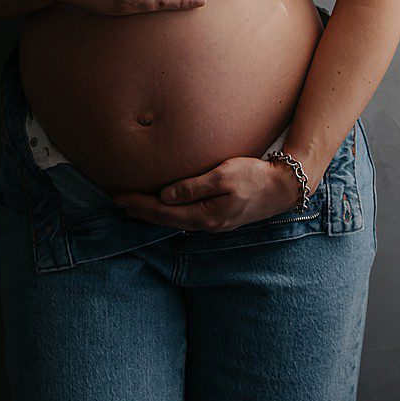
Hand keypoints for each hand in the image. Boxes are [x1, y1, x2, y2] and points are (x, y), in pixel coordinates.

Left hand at [111, 156, 304, 230]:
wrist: (281, 189)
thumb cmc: (255, 177)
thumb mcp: (225, 175)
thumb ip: (194, 186)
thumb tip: (165, 196)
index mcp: (204, 216)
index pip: (162, 212)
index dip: (139, 204)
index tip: (119, 196)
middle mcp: (204, 225)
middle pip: (164, 220)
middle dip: (140, 211)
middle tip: (117, 201)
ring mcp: (212, 223)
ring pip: (173, 220)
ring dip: (152, 213)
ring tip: (134, 206)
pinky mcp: (218, 217)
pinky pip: (184, 217)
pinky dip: (167, 212)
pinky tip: (163, 206)